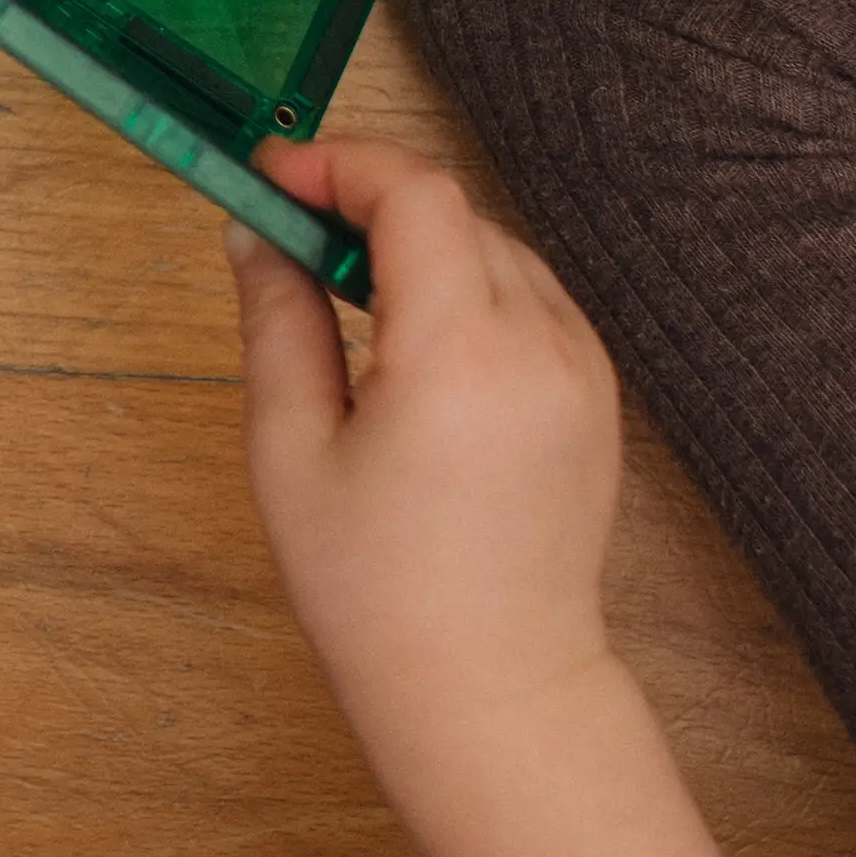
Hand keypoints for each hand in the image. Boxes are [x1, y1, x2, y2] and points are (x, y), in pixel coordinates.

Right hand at [236, 139, 782, 856]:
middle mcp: (541, 345)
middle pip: (456, 211)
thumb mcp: (292, 453)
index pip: (415, 193)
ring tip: (346, 297)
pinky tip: (416, 345)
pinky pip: (533, 300)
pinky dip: (470, 289)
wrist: (496, 693)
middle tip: (290, 238)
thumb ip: (276, 324)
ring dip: (421, 244)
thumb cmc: (378, 592)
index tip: (271, 178)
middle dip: (369, 202)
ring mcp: (584, 371)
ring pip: (497, 249)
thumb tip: (256, 233)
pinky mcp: (599, 399)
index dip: (338, 164)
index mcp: (462, 354)